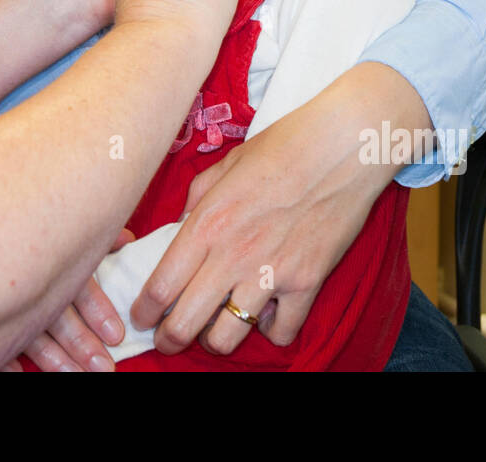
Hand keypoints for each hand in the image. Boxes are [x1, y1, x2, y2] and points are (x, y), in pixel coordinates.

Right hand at [5, 230, 133, 371]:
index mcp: (48, 252)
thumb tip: (125, 240)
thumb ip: (91, 234)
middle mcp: (25, 276)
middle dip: (81, 344)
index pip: (77, 285)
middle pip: (56, 317)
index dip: (98, 310)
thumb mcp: (58, 216)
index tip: (116, 335)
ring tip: (73, 376)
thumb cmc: (15, 213)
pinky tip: (18, 372)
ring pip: (28, 335)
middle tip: (104, 368)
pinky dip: (2, 358)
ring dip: (52, 359)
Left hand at [129, 63, 428, 356]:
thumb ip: (197, 200)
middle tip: (168, 337)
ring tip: (217, 326)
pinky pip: (281, 333)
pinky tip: (268, 313)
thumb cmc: (283, 147)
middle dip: (169, 338)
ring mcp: (270, 273)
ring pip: (227, 338)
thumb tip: (179, 229)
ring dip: (217, 337)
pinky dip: (272, 330)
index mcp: (207, 223)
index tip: (141, 317)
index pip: (160, 285)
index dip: (144, 310)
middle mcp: (232, 254)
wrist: (343, 146)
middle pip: (185, 324)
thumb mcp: (226, 165)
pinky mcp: (307, 283)